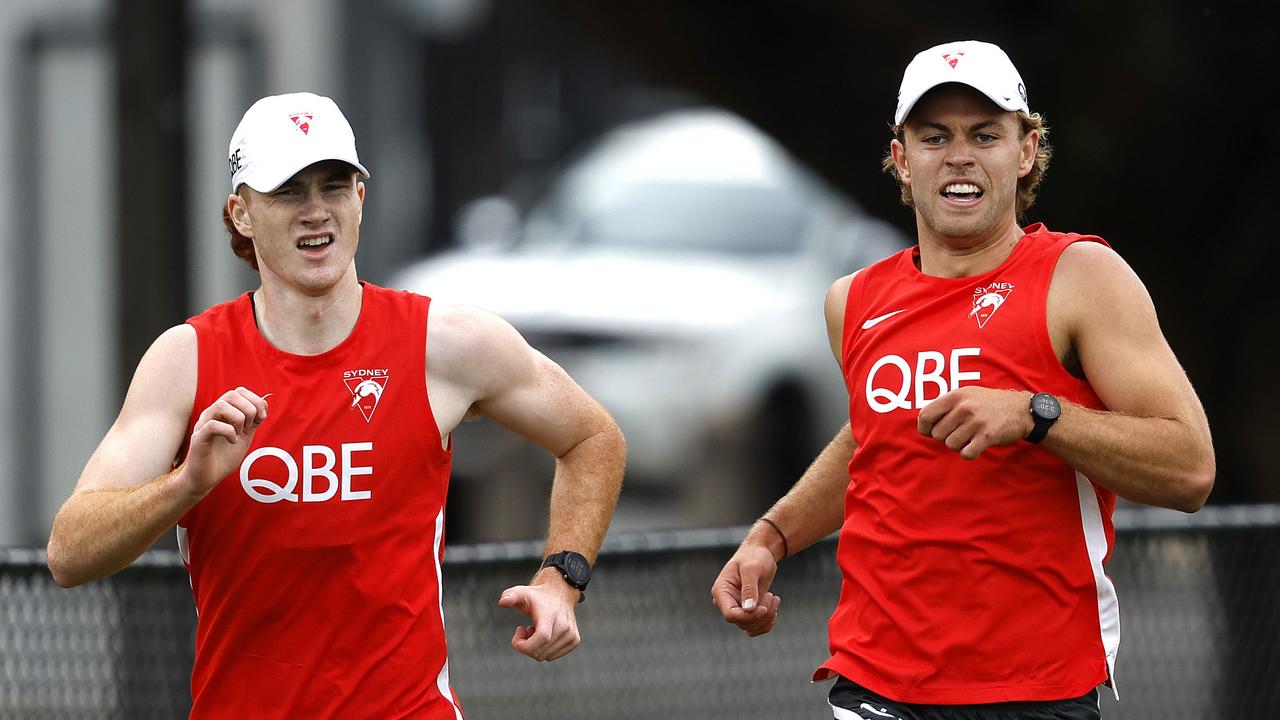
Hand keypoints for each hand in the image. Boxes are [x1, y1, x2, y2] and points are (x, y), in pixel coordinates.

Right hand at [179, 387, 267, 496]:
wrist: (208, 478)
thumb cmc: (223, 458)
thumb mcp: (244, 437)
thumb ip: (253, 421)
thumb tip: (264, 405)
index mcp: (223, 412)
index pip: (239, 391)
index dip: (255, 400)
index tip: (262, 418)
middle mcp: (212, 414)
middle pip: (231, 394)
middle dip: (249, 409)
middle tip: (249, 427)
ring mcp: (203, 425)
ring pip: (221, 405)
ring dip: (238, 418)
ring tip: (239, 433)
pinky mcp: (198, 438)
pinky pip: (213, 425)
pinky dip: (228, 432)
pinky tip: (232, 441)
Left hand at [498, 571, 581, 660]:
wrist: (560, 594)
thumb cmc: (537, 596)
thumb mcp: (521, 593)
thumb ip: (510, 595)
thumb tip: (502, 602)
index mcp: (550, 615)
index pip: (541, 637)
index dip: (525, 644)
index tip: (518, 631)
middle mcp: (564, 626)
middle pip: (539, 652)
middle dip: (526, 645)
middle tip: (526, 629)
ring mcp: (571, 634)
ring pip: (545, 657)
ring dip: (535, 647)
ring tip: (536, 630)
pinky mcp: (575, 640)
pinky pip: (552, 656)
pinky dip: (544, 650)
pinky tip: (545, 635)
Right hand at [711, 542, 780, 636]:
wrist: (760, 553)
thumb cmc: (754, 556)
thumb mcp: (751, 568)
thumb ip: (749, 588)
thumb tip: (748, 609)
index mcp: (721, 591)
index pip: (730, 614)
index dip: (748, 616)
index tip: (764, 608)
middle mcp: (727, 602)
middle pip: (741, 622)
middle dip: (761, 614)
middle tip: (772, 596)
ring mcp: (737, 608)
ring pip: (750, 627)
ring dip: (766, 617)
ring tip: (774, 598)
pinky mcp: (748, 611)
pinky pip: (756, 626)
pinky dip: (767, 621)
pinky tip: (774, 606)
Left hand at [917, 387, 1032, 459]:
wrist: (1021, 409)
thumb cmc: (988, 404)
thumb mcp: (966, 395)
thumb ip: (945, 406)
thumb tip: (923, 423)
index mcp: (955, 396)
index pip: (925, 416)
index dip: (925, 428)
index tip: (931, 432)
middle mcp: (964, 407)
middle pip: (937, 435)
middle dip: (946, 437)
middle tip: (960, 432)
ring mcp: (976, 422)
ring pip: (950, 445)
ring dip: (959, 445)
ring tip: (971, 436)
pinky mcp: (987, 436)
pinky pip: (966, 454)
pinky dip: (969, 453)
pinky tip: (976, 446)